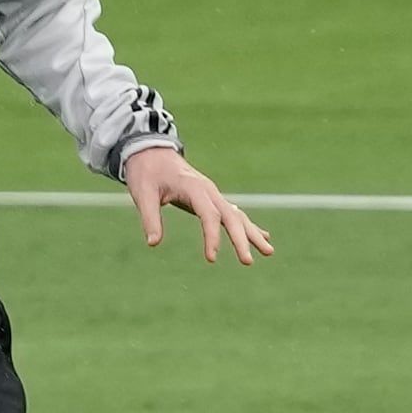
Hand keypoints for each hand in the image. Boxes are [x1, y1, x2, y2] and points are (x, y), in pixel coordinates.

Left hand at [123, 146, 274, 266]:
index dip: (212, 237)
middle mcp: (209, 190)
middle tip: (248, 262)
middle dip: (241, 239)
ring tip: (269, 252)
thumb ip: (149, 217)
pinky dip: (247, 225)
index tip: (211, 258)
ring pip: (237, 215)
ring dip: (252, 233)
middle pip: (230, 216)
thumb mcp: (143, 193)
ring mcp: (212, 194)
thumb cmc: (146, 172)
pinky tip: (262, 236)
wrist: (150, 151)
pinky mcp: (211, 198)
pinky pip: (234, 213)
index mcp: (194, 188)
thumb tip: (153, 243)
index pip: (208, 215)